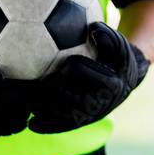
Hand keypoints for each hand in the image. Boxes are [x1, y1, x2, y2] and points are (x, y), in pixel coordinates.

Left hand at [27, 22, 149, 133]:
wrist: (123, 83)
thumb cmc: (116, 59)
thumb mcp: (120, 46)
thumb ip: (110, 36)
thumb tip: (94, 28)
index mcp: (112, 84)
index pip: (87, 74)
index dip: (74, 66)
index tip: (67, 60)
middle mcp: (102, 104)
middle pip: (75, 99)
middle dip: (56, 89)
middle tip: (43, 80)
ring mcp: (91, 116)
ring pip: (66, 116)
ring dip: (47, 109)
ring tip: (30, 101)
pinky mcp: (81, 123)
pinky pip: (63, 127)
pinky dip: (47, 126)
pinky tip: (31, 123)